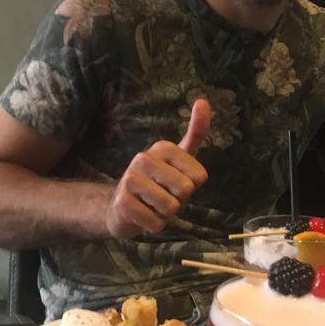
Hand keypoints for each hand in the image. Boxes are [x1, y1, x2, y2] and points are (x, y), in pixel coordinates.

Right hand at [104, 99, 209, 238]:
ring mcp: (130, 179)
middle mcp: (144, 158)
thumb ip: (195, 132)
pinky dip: (154, 225)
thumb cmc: (159, 183)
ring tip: (152, 205)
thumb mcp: (180, 159)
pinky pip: (156, 223)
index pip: (199, 176)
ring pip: (171, 207)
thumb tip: (203, 100)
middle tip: (163, 196)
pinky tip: (142, 216)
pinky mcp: (122, 203)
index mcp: (163, 148)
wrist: (121, 207)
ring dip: (165, 214)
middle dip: (179, 201)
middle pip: (186, 191)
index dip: (192, 186)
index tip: (176, 182)